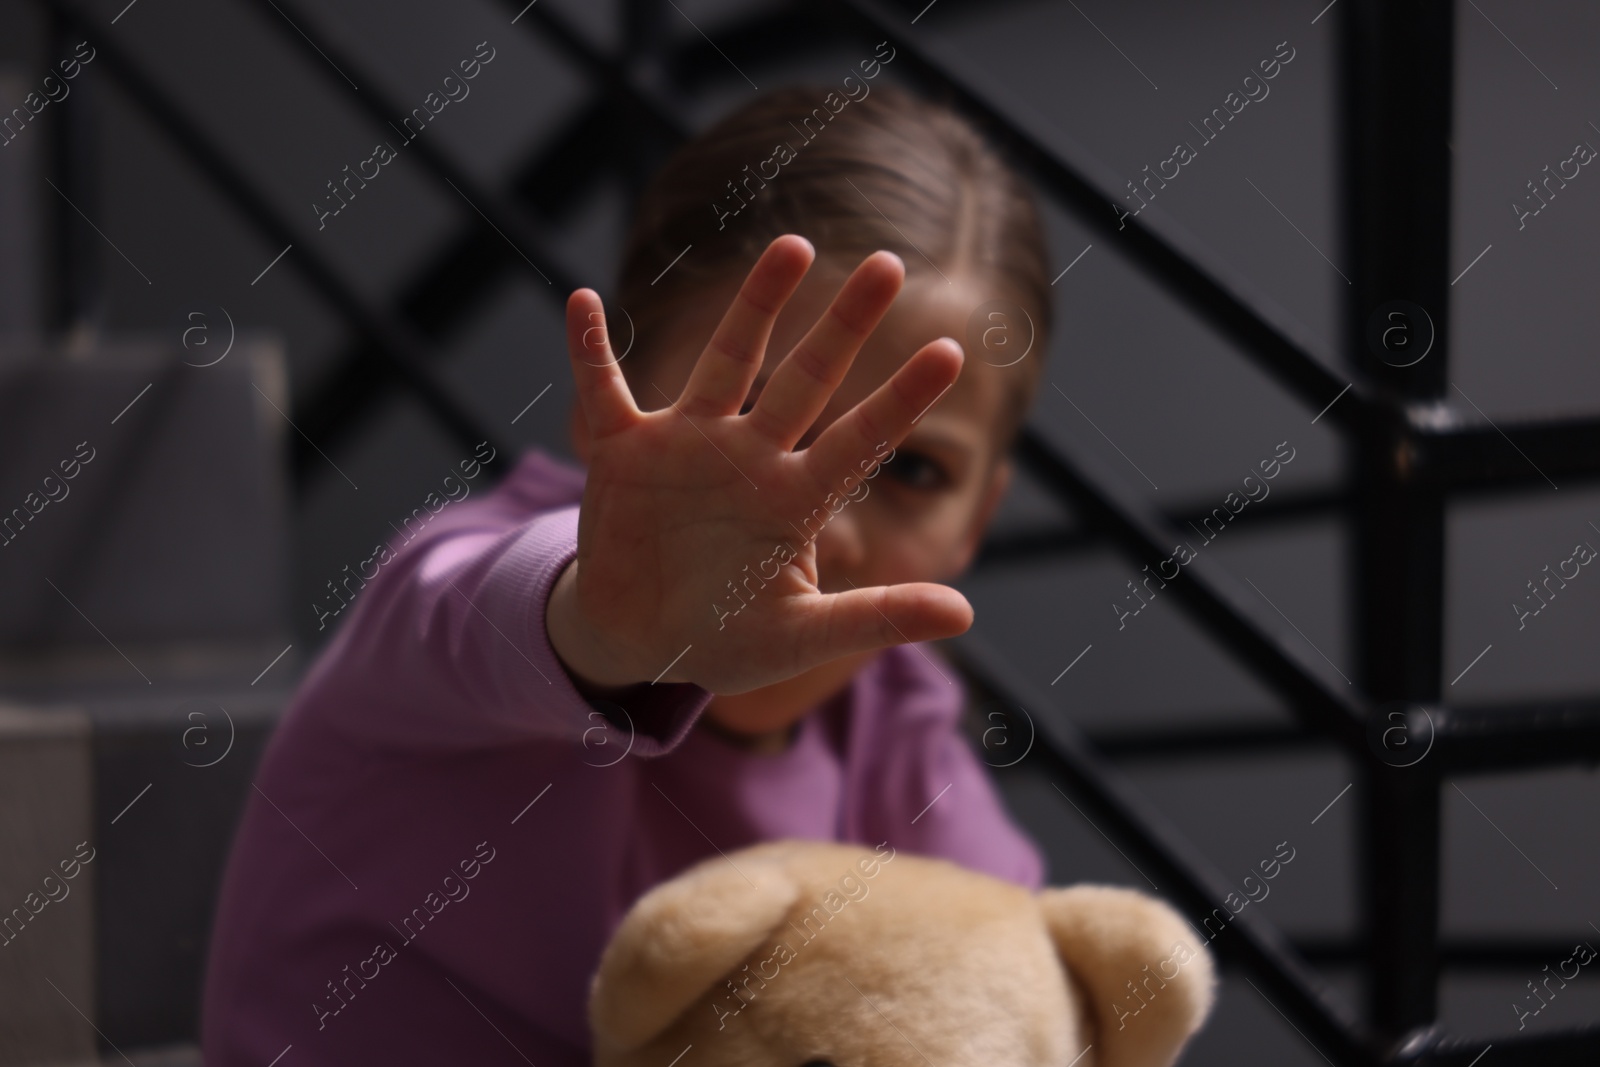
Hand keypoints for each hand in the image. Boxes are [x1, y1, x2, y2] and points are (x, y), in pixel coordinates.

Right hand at [547, 235, 971, 697]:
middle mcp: (749, 456)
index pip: (860, 440)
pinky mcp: (622, 454)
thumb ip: (876, 619)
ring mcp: (685, 447)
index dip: (901, 398)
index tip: (951, 351)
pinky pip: (603, 391)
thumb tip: (966, 613)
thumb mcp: (800, 637)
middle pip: (806, 379)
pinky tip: (583, 301)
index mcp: (794, 499)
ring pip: (727, 362)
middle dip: (845, 325)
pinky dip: (589, 351)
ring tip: (793, 245)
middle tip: (889, 264)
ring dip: (755, 306)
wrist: (638, 641)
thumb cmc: (726, 638)